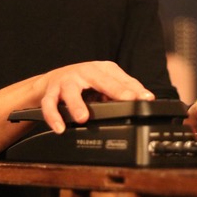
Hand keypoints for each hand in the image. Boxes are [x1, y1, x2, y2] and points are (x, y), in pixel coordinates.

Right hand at [36, 61, 153, 133]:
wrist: (50, 82)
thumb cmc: (82, 82)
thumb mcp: (104, 83)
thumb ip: (123, 90)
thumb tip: (145, 99)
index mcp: (102, 69)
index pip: (121, 79)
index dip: (135, 90)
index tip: (146, 99)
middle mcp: (85, 71)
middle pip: (100, 79)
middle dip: (114, 90)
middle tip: (127, 100)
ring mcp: (66, 80)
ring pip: (71, 91)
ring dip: (76, 104)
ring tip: (82, 118)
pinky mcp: (50, 91)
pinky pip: (50, 104)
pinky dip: (54, 116)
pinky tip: (60, 127)